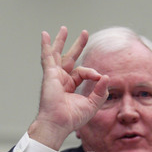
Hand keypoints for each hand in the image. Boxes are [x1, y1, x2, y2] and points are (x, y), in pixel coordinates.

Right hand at [28, 26, 108, 149]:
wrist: (59, 122)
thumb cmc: (72, 118)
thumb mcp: (92, 104)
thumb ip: (100, 91)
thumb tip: (106, 77)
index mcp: (70, 86)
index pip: (83, 72)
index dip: (92, 73)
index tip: (99, 77)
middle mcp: (62, 80)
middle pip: (70, 58)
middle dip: (78, 45)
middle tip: (85, 33)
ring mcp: (54, 76)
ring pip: (57, 54)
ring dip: (61, 41)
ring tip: (64, 29)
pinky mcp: (50, 74)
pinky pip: (47, 57)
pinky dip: (46, 46)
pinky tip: (45, 35)